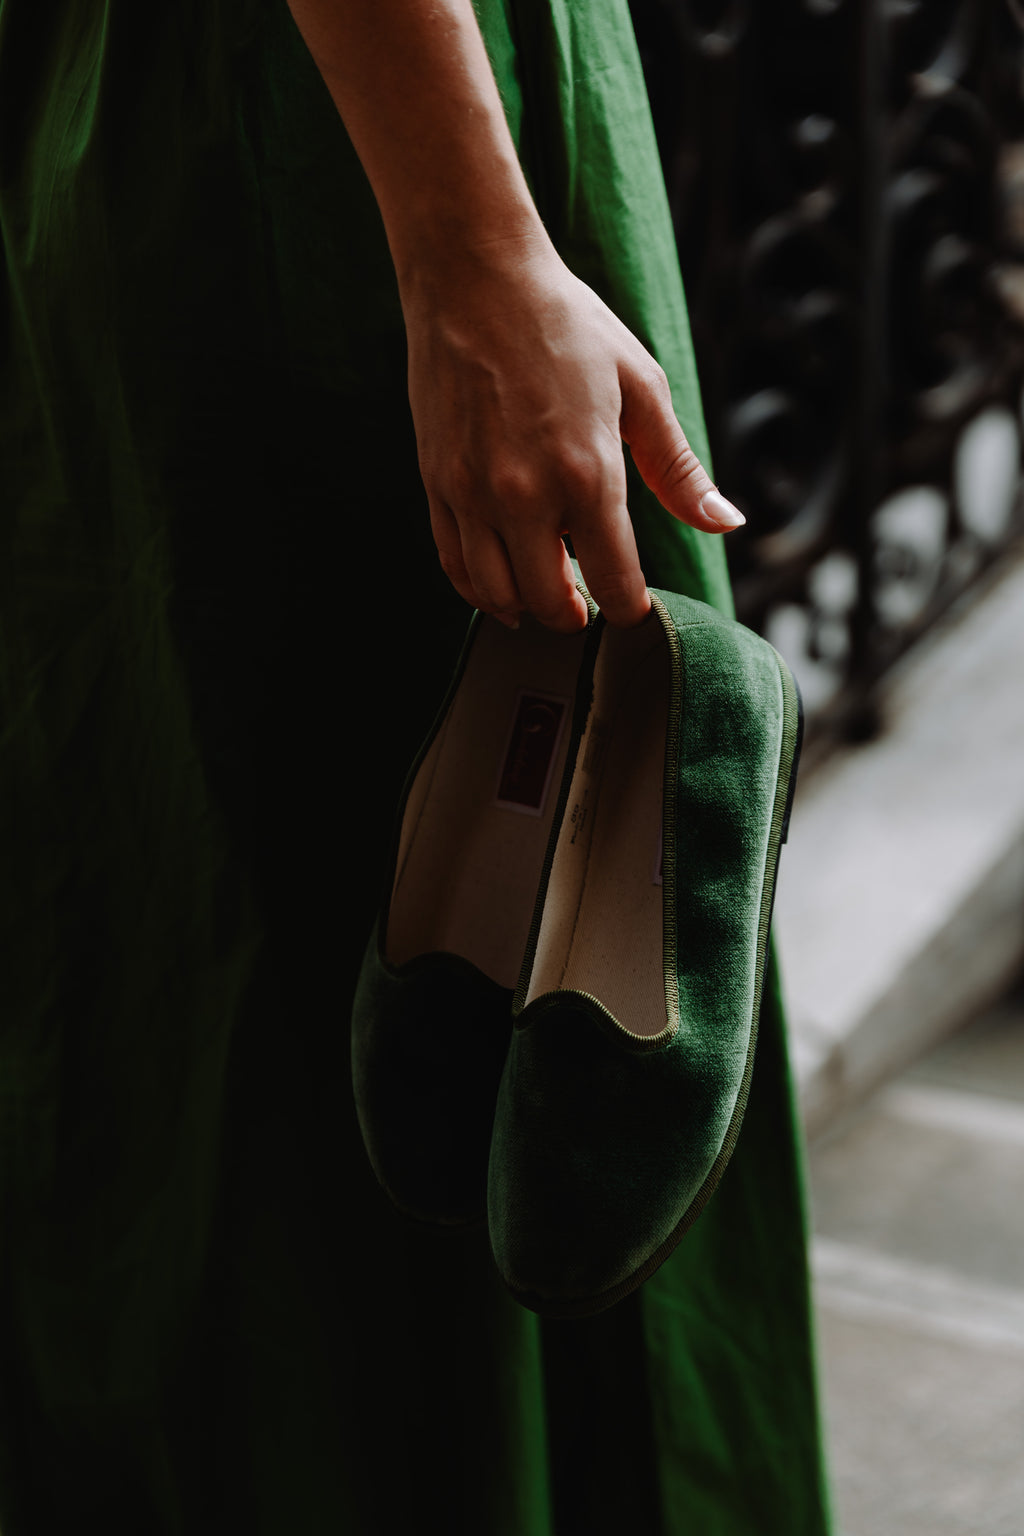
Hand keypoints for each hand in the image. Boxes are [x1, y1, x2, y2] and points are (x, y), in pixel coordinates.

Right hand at [402, 234, 743, 630]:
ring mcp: (473, 494)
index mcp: (587, 474)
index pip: (614, 583)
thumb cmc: (564, 324)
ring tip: (547, 590)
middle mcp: (524, 495)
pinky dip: (480, 589)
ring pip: (497, 595)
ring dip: (527, 607)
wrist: (474, 277)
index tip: (634, 603)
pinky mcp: (437, 484)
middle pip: (550, 603)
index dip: (630, 607)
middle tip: (588, 598)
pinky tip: (501, 582)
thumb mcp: (642, 388)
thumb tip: (727, 524)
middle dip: (576, 615)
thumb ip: (680, 469)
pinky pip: (454, 565)